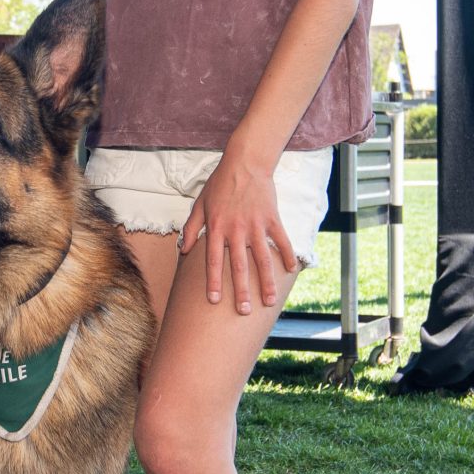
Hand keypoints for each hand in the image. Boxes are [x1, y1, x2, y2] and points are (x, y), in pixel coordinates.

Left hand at [183, 150, 298, 315]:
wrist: (245, 162)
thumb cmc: (220, 184)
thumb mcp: (200, 204)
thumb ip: (191, 228)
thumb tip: (183, 250)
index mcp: (217, 228)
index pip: (214, 261)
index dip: (213, 282)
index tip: (213, 301)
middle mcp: (236, 230)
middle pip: (239, 266)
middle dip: (241, 291)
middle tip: (242, 311)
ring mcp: (256, 225)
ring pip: (262, 259)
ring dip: (266, 282)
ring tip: (269, 301)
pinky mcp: (272, 218)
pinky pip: (281, 240)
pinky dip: (287, 255)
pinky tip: (291, 271)